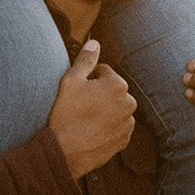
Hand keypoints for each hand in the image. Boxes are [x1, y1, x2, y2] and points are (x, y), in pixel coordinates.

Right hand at [48, 40, 137, 179]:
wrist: (65, 152)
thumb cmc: (66, 114)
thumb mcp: (71, 81)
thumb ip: (86, 60)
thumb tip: (95, 43)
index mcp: (118, 85)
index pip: (103, 72)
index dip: (87, 79)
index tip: (78, 91)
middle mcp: (129, 103)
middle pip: (112, 90)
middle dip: (99, 94)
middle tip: (80, 105)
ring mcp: (128, 123)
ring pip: (114, 108)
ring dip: (104, 110)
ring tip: (85, 119)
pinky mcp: (124, 140)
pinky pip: (116, 125)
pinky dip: (107, 126)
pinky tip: (91, 130)